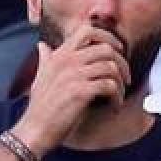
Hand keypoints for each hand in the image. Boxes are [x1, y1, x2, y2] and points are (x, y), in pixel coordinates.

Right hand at [11, 23, 131, 154]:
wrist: (35, 129)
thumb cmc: (40, 107)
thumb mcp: (40, 77)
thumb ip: (46, 59)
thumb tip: (42, 46)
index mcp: (59, 55)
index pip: (88, 30)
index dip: (109, 37)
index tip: (119, 51)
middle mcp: (66, 61)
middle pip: (106, 49)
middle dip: (122, 64)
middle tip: (125, 79)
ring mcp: (73, 75)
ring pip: (111, 68)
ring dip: (121, 84)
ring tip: (118, 97)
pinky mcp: (80, 92)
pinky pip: (110, 86)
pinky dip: (117, 98)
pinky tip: (114, 106)